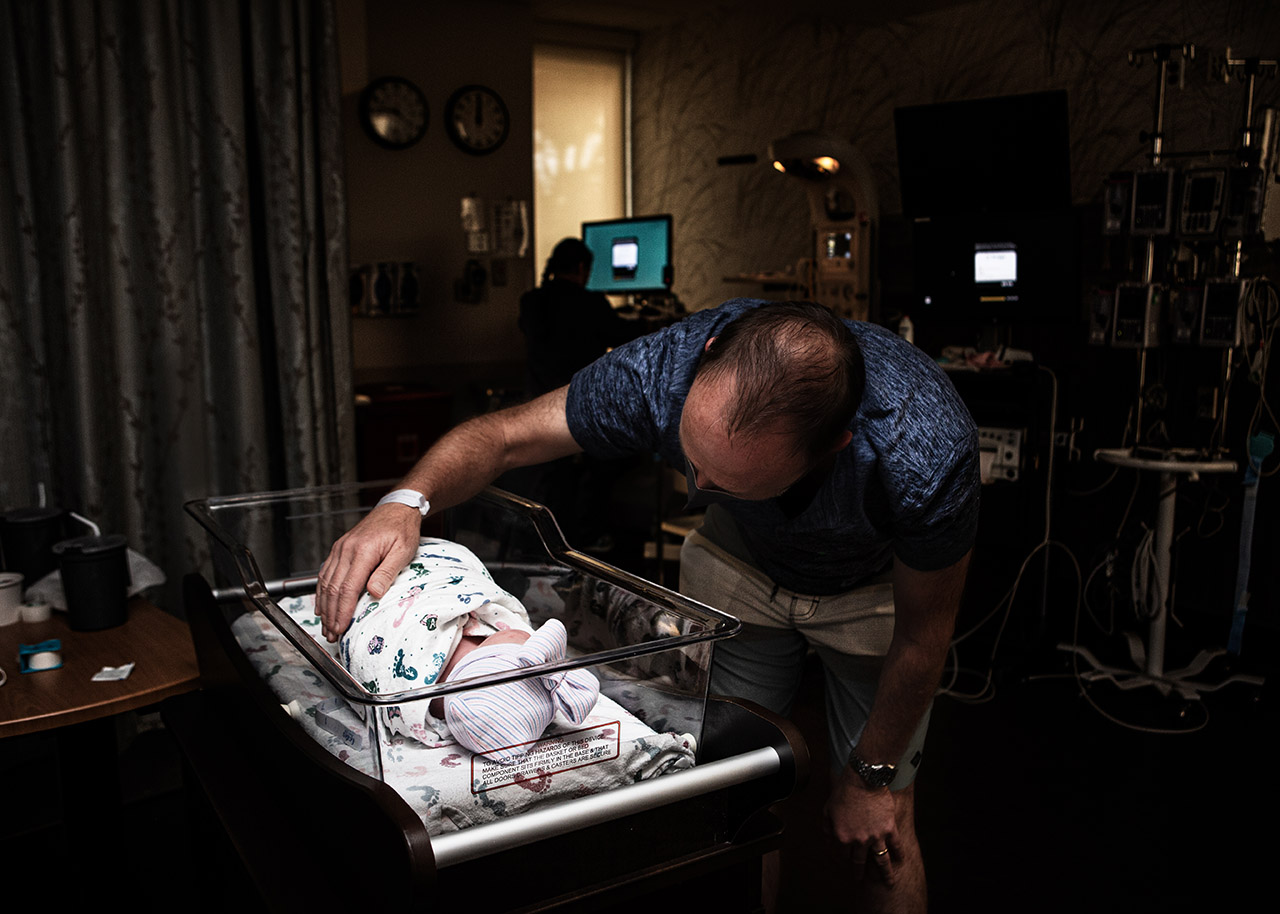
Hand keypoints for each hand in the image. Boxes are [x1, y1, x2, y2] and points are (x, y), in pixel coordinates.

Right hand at [315, 503, 421, 641]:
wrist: (396, 508)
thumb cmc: (402, 529)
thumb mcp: (403, 551)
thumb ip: (387, 572)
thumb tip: (374, 593)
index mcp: (363, 551)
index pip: (347, 588)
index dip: (342, 611)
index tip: (341, 628)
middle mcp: (346, 550)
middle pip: (333, 588)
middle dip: (331, 614)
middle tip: (332, 634)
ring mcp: (340, 549)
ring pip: (326, 582)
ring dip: (324, 606)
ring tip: (326, 626)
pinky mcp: (339, 549)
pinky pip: (325, 573)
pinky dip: (322, 592)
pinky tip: (322, 605)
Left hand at [823, 766, 901, 884]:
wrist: (863, 779)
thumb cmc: (843, 791)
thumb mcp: (827, 809)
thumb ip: (826, 828)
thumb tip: (828, 841)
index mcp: (842, 837)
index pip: (842, 854)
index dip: (843, 858)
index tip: (846, 862)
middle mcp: (859, 841)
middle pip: (859, 861)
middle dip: (859, 872)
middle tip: (860, 879)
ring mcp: (876, 836)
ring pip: (881, 860)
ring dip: (885, 874)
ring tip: (889, 883)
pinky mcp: (889, 829)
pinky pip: (896, 845)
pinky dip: (899, 853)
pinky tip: (901, 860)